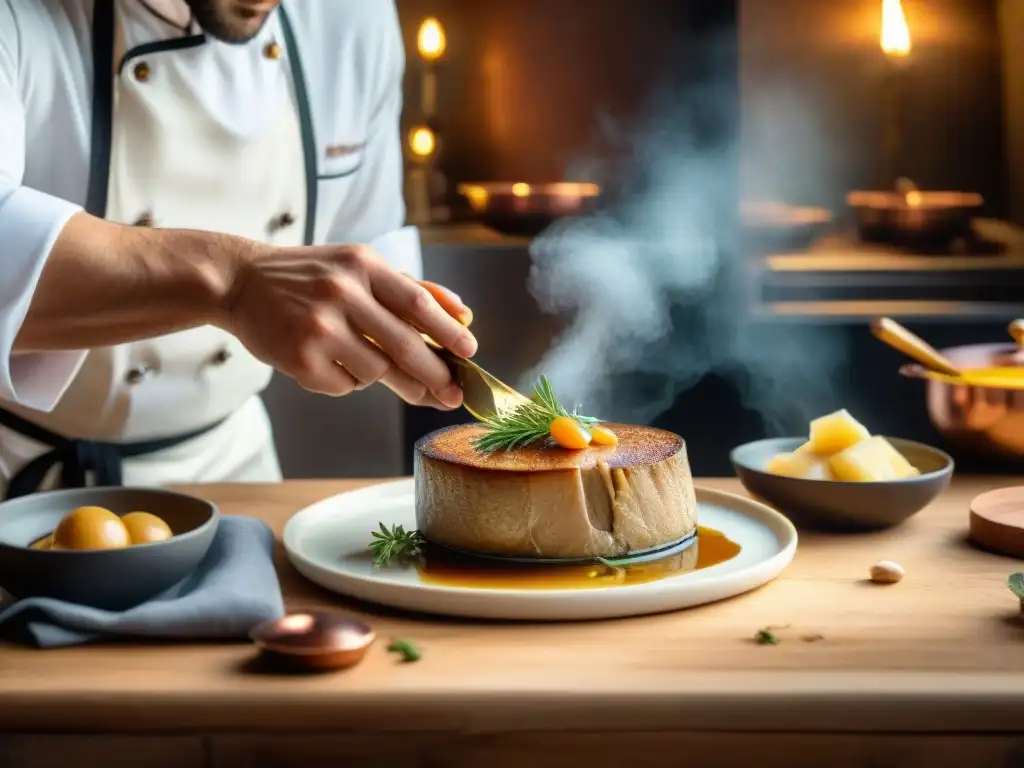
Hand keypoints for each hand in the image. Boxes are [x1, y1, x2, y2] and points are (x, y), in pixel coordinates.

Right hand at [225, 243, 476, 407]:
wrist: (240, 282)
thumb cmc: (309, 276)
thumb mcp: (357, 266)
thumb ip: (411, 287)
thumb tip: (462, 313)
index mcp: (362, 265)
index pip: (418, 302)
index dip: (448, 331)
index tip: (470, 353)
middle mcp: (341, 293)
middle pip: (404, 344)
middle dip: (434, 375)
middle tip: (451, 393)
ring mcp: (318, 327)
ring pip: (376, 371)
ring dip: (380, 375)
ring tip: (360, 358)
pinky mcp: (299, 358)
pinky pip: (345, 385)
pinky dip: (346, 380)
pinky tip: (327, 361)